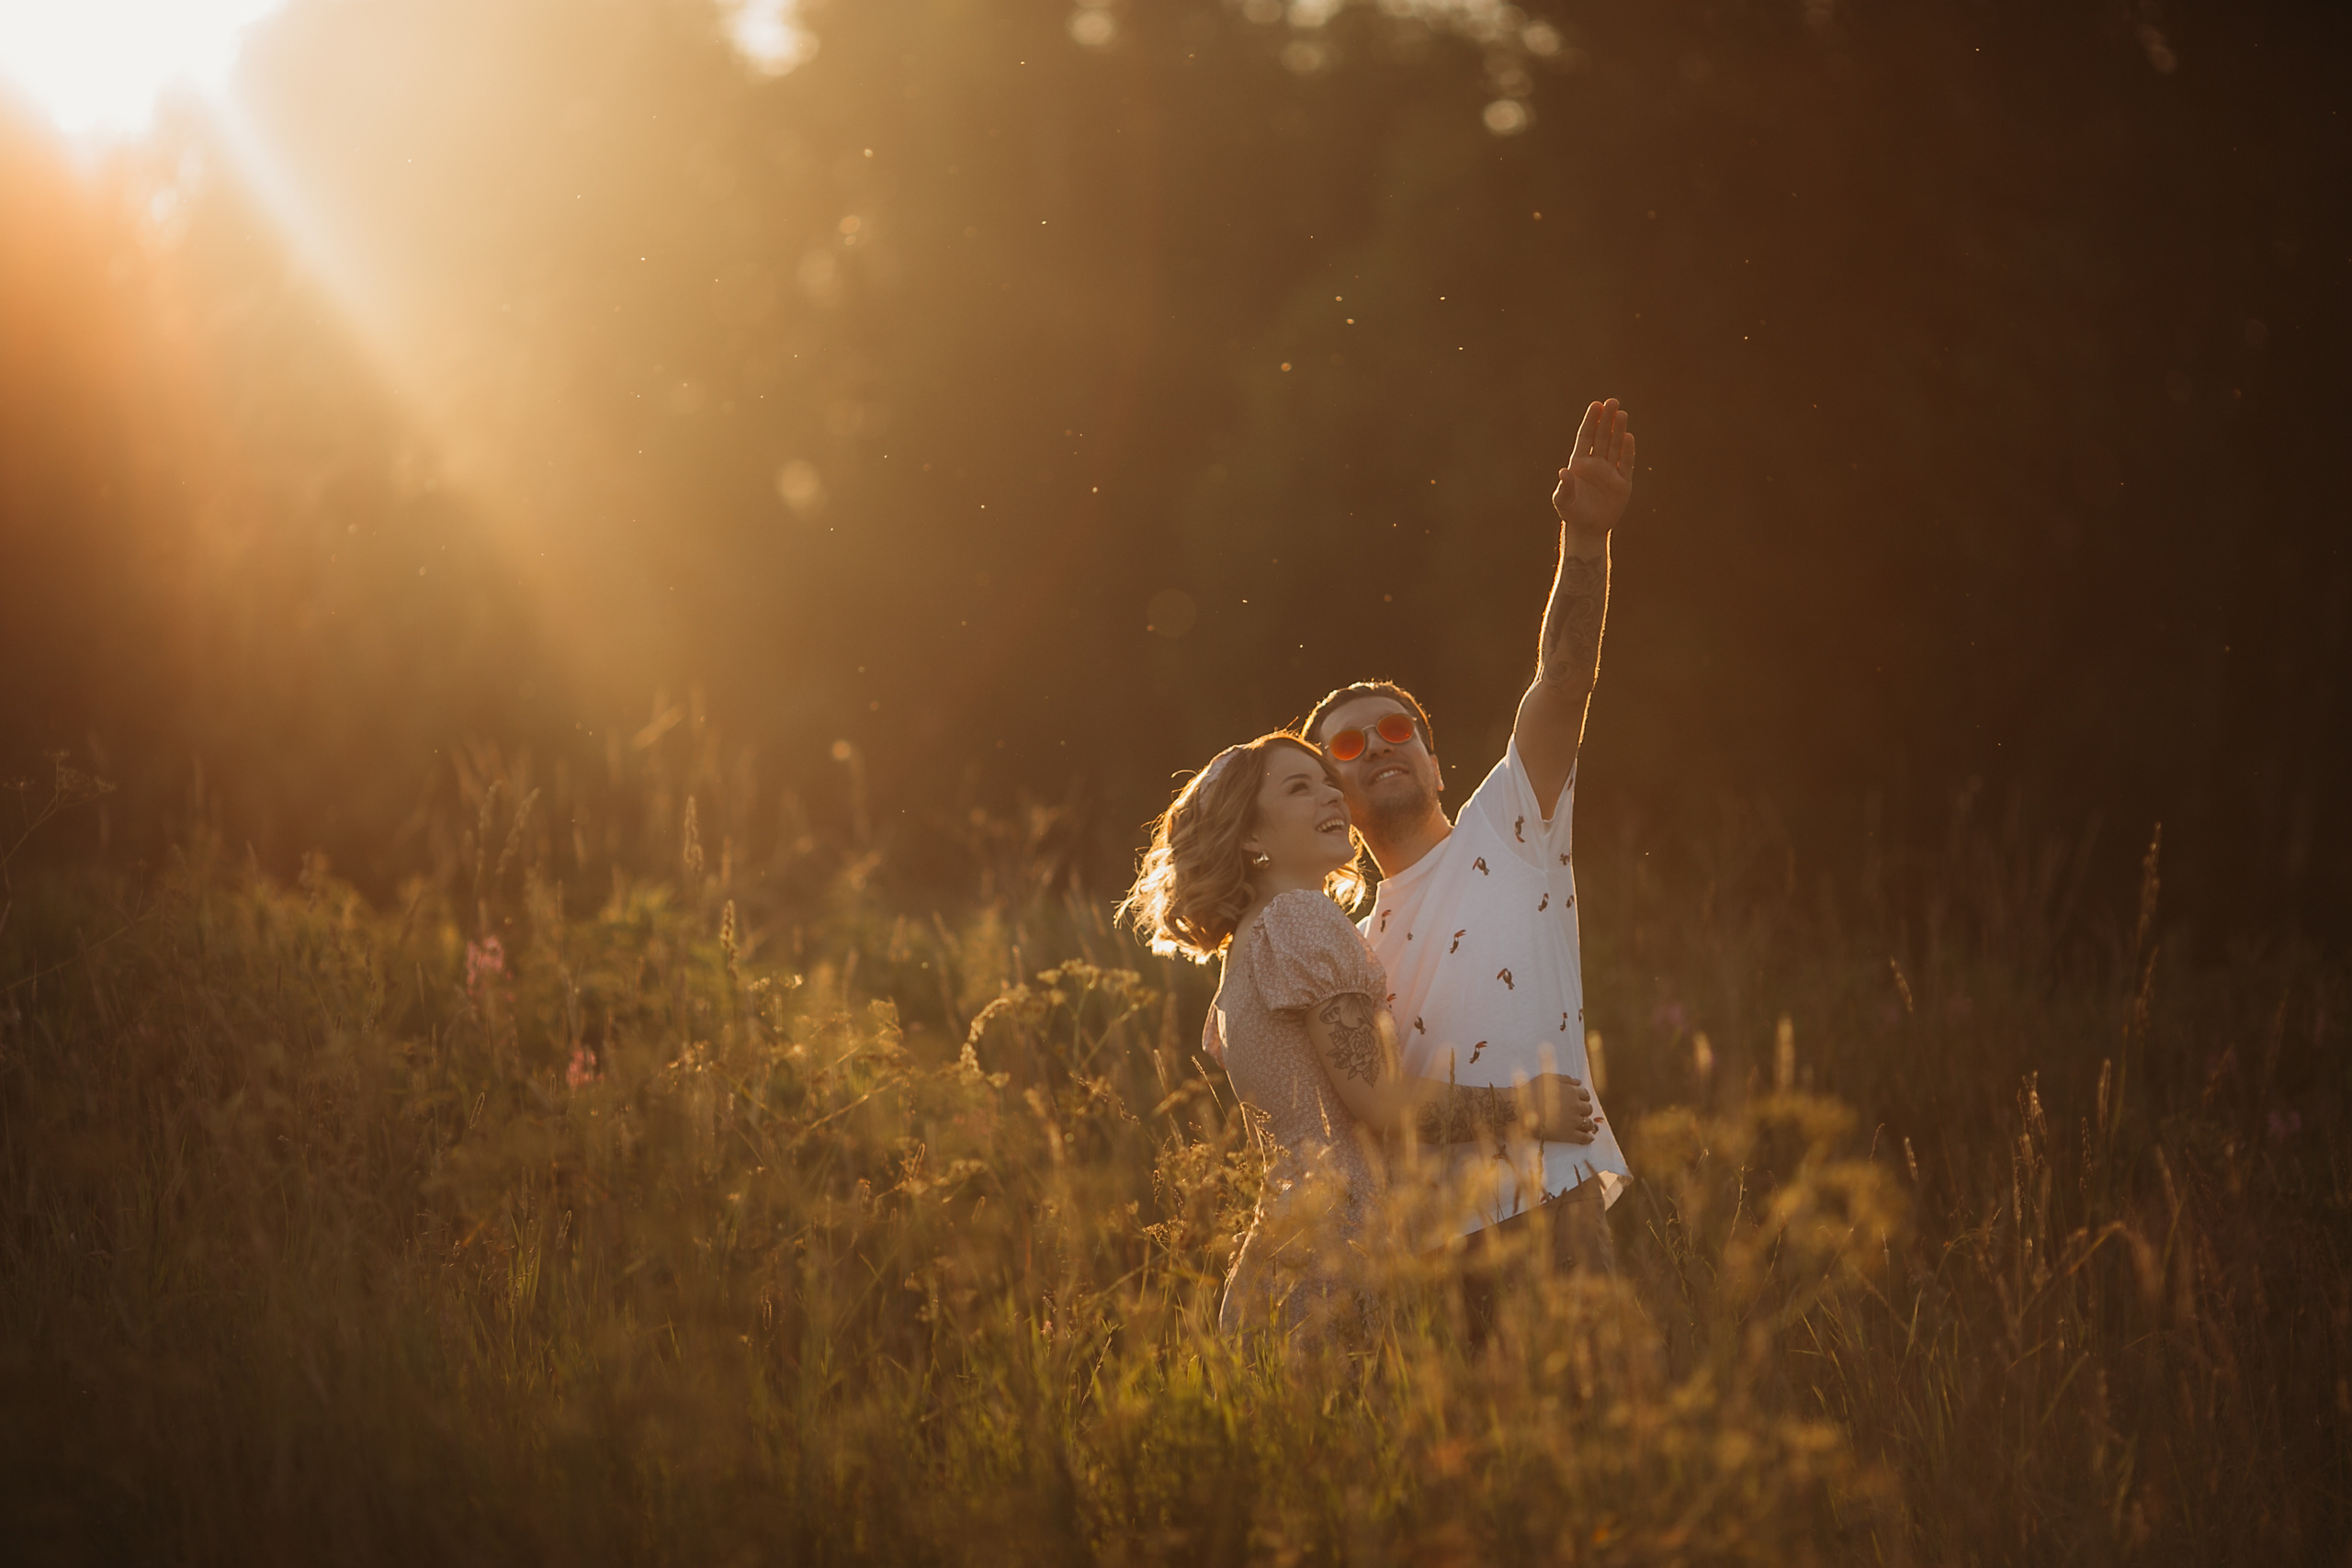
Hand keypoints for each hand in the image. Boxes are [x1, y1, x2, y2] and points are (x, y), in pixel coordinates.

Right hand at [1521, 1071, 1598, 1144]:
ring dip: (1589, 1125)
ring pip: (1588, 1124)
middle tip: (1580, 1113)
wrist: (1520, 1111)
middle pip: (1588, 1109)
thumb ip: (1564, 1079)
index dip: (1582, 1098)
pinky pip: (1584, 1137)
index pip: (1585, 1095)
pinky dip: (1588, 1138)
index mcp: (1571, 1091)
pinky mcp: (1568, 1135)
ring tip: (1588, 1127)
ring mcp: (1573, 1121)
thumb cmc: (1530, 1092)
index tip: (1579, 1101)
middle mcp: (1575, 1106)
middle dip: (1584, 1111)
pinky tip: (1588, 1138)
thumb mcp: (1547, 1078)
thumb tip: (1578, 1082)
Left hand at [1550, 398, 1635, 544]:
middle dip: (1607, 419)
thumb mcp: (1563, 500)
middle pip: (1602, 436)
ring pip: (1615, 446)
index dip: (1591, 421)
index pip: (1586, 436)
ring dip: (1618, 430)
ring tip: (1621, 414)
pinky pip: (1626, 463)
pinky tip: (1628, 437)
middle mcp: (1595, 463)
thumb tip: (1563, 472)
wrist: (1588, 529)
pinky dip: (1627, 451)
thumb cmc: (1572, 512)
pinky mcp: (1623, 482)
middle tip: (1612, 402)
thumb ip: (1564, 487)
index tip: (1596, 405)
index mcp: (1579, 463)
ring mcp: (1610, 471)